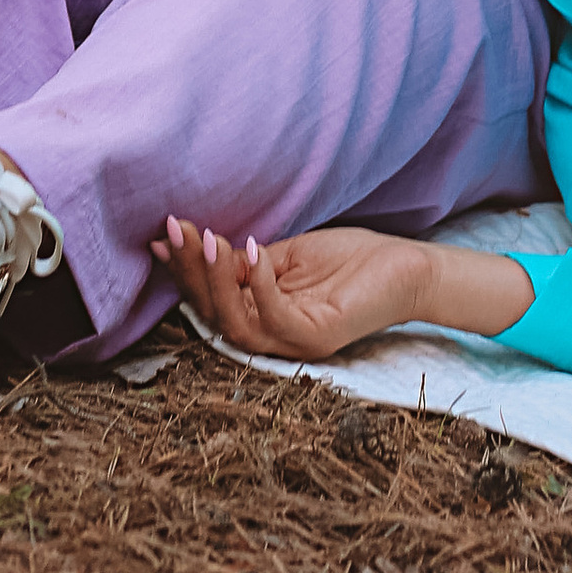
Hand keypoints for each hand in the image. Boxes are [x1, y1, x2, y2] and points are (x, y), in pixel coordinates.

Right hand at [152, 217, 440, 358]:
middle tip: (176, 230)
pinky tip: (251, 250)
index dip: (184, 271)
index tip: (163, 235)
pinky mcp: (318, 338)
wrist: (407, 267)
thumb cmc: (351, 261)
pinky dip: (259, 284)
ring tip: (208, 240)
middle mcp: (273, 338)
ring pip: (237, 325)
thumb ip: (247, 262)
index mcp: (261, 318)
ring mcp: (294, 343)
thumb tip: (200, 247)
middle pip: (214, 316)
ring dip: (216, 281)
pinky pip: (276, 319)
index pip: (210, 301)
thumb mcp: (287, 256)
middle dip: (191, 272)